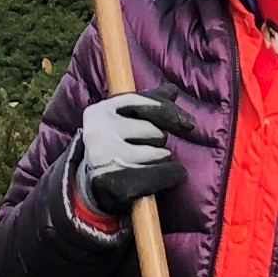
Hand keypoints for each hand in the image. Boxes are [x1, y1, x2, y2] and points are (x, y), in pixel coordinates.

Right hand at [72, 91, 190, 218]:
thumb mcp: (123, 120)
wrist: (89, 186)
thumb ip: (147, 103)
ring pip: (157, 153)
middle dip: (158, 139)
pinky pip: (157, 175)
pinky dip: (170, 174)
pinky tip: (174, 174)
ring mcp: (105, 160)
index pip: (140, 101)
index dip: (167, 110)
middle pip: (153, 130)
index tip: (188, 123)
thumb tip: (172, 90)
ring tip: (147, 162)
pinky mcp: (115, 184)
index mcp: (100, 111)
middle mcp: (98, 133)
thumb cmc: (114, 145)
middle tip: (150, 146)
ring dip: (161, 157)